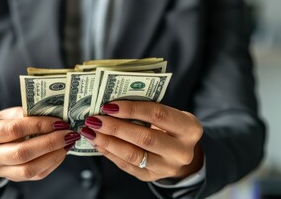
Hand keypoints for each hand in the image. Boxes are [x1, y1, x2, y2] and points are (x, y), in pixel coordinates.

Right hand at [0, 107, 80, 181]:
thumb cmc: (1, 124)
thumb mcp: (8, 114)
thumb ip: (28, 115)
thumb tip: (56, 117)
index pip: (13, 130)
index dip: (38, 125)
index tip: (58, 121)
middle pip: (21, 153)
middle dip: (50, 142)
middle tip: (68, 133)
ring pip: (29, 169)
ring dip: (54, 155)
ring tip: (67, 142)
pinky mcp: (12, 178)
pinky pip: (35, 175)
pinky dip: (52, 162)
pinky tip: (61, 151)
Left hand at [80, 101, 203, 181]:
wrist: (180, 152)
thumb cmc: (170, 126)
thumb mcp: (168, 114)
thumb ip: (146, 109)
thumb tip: (111, 104)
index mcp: (189, 128)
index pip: (157, 114)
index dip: (131, 109)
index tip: (109, 105)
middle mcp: (181, 151)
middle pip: (145, 138)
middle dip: (115, 128)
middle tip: (95, 120)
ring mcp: (167, 167)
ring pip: (133, 155)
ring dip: (108, 142)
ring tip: (91, 132)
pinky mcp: (152, 176)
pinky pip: (127, 165)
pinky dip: (109, 153)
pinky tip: (97, 142)